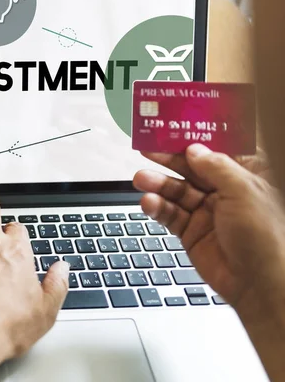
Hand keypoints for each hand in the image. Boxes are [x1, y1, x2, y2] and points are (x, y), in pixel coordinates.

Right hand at [133, 144, 284, 311]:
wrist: (260, 286)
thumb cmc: (269, 238)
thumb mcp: (244, 190)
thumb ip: (216, 167)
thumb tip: (195, 150)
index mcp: (249, 174)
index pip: (221, 147)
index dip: (199, 135)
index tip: (177, 124)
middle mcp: (228, 191)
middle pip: (193, 167)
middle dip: (170, 157)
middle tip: (149, 148)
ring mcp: (209, 211)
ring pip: (177, 190)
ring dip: (158, 183)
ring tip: (141, 178)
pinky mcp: (193, 231)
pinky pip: (170, 214)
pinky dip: (157, 207)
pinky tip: (149, 202)